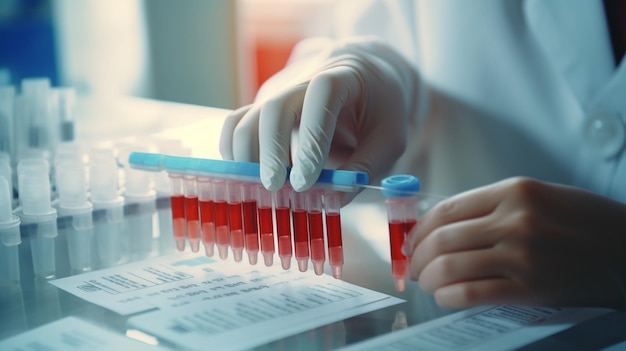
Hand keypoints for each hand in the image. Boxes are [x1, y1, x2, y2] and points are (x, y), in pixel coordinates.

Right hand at [219, 37, 419, 195]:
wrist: (365, 75)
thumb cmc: (381, 109)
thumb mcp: (390, 138)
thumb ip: (366, 167)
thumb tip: (335, 199)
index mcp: (342, 77)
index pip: (320, 98)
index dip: (311, 139)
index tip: (306, 181)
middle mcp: (304, 79)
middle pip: (275, 106)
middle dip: (270, 151)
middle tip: (275, 187)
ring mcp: (279, 91)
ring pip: (247, 116)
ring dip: (247, 155)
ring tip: (260, 186)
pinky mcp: (263, 105)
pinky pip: (236, 124)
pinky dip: (234, 151)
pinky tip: (246, 176)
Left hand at [403, 177, 625, 308]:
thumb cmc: (583, 222)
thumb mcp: (538, 197)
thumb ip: (492, 207)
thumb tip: (444, 226)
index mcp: (513, 191)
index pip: (446, 210)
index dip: (419, 229)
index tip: (412, 241)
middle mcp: (515, 219)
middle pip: (442, 239)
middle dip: (418, 256)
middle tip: (414, 266)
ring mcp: (523, 254)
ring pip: (450, 266)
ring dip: (429, 278)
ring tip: (428, 282)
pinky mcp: (531, 288)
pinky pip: (472, 293)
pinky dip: (448, 296)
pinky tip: (445, 296)